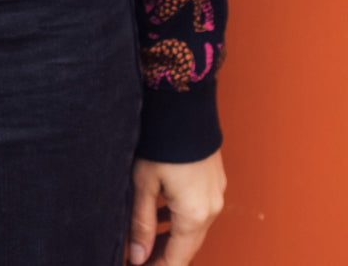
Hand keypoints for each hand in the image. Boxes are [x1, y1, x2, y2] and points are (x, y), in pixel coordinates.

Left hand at [127, 150, 226, 264]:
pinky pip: (199, 211)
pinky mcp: (214, 180)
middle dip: (163, 256)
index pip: (177, 259)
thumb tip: (138, 258)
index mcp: (194, 215)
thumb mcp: (143, 182)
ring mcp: (216, 193)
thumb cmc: (160, 139)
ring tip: (143, 240)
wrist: (185, 102)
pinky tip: (160, 215)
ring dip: (171, 238)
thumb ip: (141, 223)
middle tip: (137, 257)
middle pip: (187, 247)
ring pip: (194, 229)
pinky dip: (180, 220)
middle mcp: (212, 208)